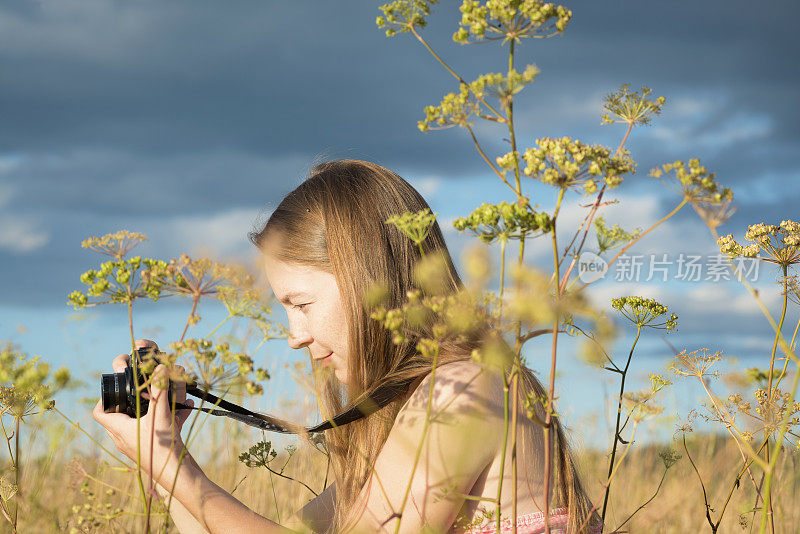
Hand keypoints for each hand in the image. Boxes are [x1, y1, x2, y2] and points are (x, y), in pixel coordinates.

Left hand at [93, 339, 195, 487]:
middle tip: (141, 388)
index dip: (103, 398)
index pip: (99, 412)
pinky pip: (154, 429)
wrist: (175, 474)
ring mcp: (137, 444)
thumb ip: (160, 390)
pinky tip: (186, 409)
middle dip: (129, 400)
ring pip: (136, 422)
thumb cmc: (161, 447)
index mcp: (118, 428)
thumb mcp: (160, 414)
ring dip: (148, 408)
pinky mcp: (151, 448)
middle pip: (117, 415)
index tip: (117, 387)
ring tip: (162, 397)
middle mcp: (123, 437)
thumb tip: (160, 367)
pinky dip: (166, 418)